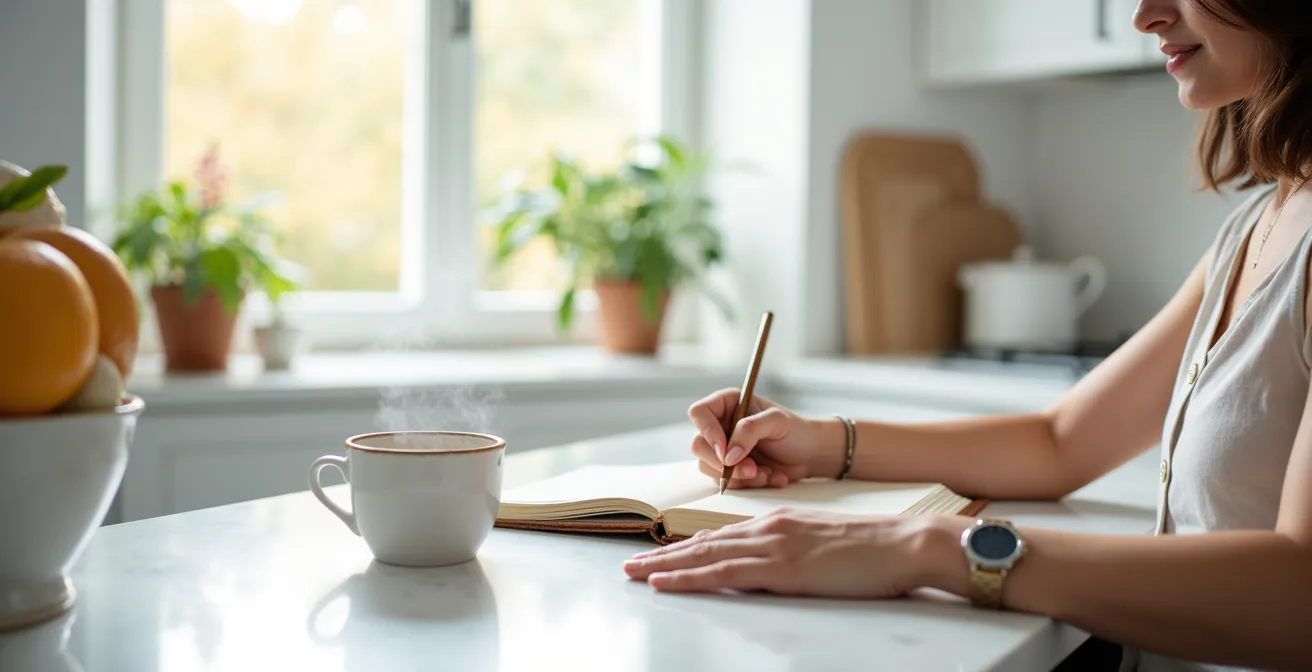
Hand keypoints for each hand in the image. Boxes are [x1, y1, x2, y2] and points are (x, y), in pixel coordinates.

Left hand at [623, 508, 943, 597]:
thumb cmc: (876, 550)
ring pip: (705, 556)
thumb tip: (772, 569)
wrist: (906, 543)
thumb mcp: (824, 545)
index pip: (721, 536)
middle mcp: (769, 528)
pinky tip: (663, 583)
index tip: (660, 555)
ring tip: (633, 573)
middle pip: (703, 542)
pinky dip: (687, 578)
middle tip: (628, 563)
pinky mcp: (782, 568)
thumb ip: (794, 552)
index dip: (687, 546)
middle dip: (663, 554)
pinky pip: (723, 573)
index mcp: (779, 522)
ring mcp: (773, 546)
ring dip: (664, 566)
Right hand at [687, 389, 843, 488]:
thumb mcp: (776, 422)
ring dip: (740, 477)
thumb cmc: (796, 431)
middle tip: (752, 469)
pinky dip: (749, 485)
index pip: (699, 413)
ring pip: (709, 468)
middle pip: (699, 445)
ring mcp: (723, 450)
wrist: (810, 455)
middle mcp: (720, 426)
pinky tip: (770, 477)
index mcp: (728, 404)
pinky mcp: (730, 470)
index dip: (707, 432)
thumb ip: (749, 431)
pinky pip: (726, 483)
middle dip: (725, 464)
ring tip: (767, 473)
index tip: (726, 453)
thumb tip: (727, 454)